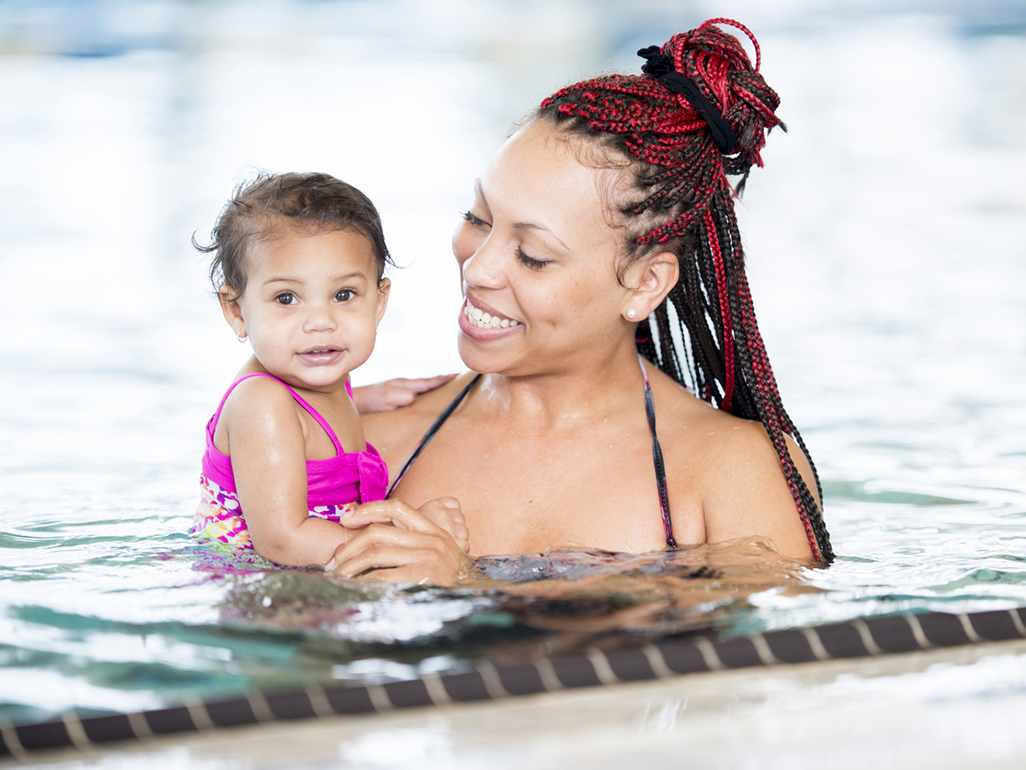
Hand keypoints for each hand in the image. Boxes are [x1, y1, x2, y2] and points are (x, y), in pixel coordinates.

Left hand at [325, 499, 471, 585]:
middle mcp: (430, 540)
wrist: (478, 598)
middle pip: (378, 531)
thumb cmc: (452, 580)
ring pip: (376, 552)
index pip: (397, 507)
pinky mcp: (423, 577)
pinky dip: (363, 582)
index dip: (368, 508)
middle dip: (349, 545)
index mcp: (433, 530)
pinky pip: (382, 575)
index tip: (346, 518)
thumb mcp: (439, 553)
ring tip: (337, 576)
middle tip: (334, 560)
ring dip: (350, 565)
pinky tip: (354, 588)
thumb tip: (374, 540)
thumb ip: (415, 542)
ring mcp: (428, 557)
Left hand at [351, 375, 455, 413]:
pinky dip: (425, 392)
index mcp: (405, 384)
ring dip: (435, 386)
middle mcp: (404, 385)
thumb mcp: (385, 397)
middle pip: (428, 382)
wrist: (356, 400)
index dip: (443, 380)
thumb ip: (398, 396)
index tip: (457, 375)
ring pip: (422, 387)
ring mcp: (401, 389)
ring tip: (447, 386)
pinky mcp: (397, 396)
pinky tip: (427, 397)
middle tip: (458, 378)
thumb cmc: (370, 399)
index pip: (428, 382)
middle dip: (443, 380)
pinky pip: (416, 392)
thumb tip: (412, 397)